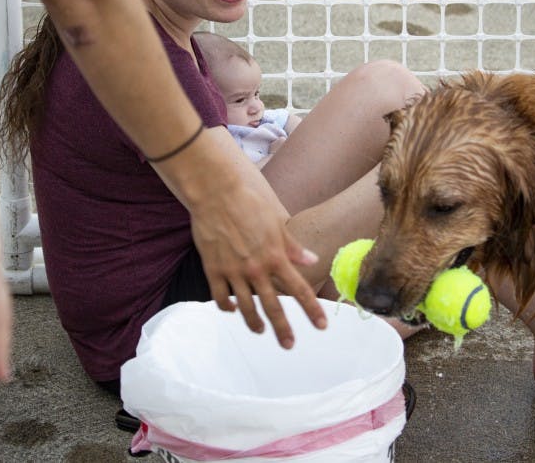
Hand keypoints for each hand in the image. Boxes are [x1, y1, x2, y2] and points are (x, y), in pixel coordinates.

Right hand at [158, 128, 327, 347]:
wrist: (215, 189)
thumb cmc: (250, 198)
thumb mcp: (278, 219)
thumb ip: (293, 245)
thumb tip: (312, 260)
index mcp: (276, 255)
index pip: (299, 289)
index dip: (311, 310)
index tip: (321, 325)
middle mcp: (256, 268)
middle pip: (273, 306)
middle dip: (282, 329)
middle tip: (288, 344)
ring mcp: (233, 271)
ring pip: (245, 307)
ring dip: (254, 323)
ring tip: (259, 331)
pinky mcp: (212, 268)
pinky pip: (220, 297)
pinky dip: (226, 307)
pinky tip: (231, 310)